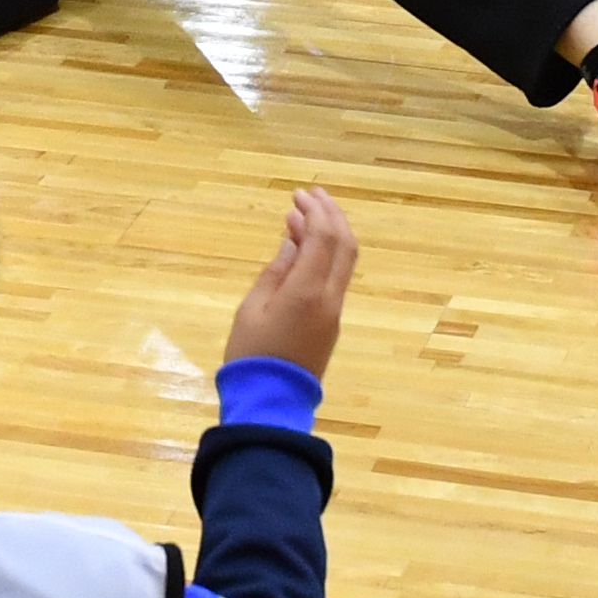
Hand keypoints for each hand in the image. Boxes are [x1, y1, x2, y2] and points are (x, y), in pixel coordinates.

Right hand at [222, 186, 355, 379]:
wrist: (271, 402)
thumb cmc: (251, 355)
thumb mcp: (252, 308)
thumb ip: (275, 271)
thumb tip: (292, 243)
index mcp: (307, 291)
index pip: (322, 238)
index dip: (313, 211)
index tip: (297, 195)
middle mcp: (329, 298)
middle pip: (344, 244)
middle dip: (331, 214)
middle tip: (311, 195)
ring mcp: (335, 312)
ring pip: (345, 261)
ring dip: (331, 233)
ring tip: (306, 217)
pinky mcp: (332, 323)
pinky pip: (336, 277)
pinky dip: (326, 254)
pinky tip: (306, 248)